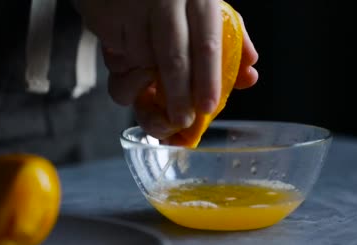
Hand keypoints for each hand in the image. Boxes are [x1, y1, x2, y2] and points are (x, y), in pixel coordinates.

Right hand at [73, 0, 258, 138]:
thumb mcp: (203, 6)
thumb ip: (229, 39)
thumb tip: (249, 72)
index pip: (207, 44)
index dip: (208, 80)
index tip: (207, 107)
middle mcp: (166, 1)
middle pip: (174, 60)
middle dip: (178, 97)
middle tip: (181, 120)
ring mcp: (134, 9)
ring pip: (141, 64)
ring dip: (144, 81)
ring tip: (145, 75)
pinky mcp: (106, 18)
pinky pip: (116, 59)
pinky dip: (123, 66)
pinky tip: (125, 53)